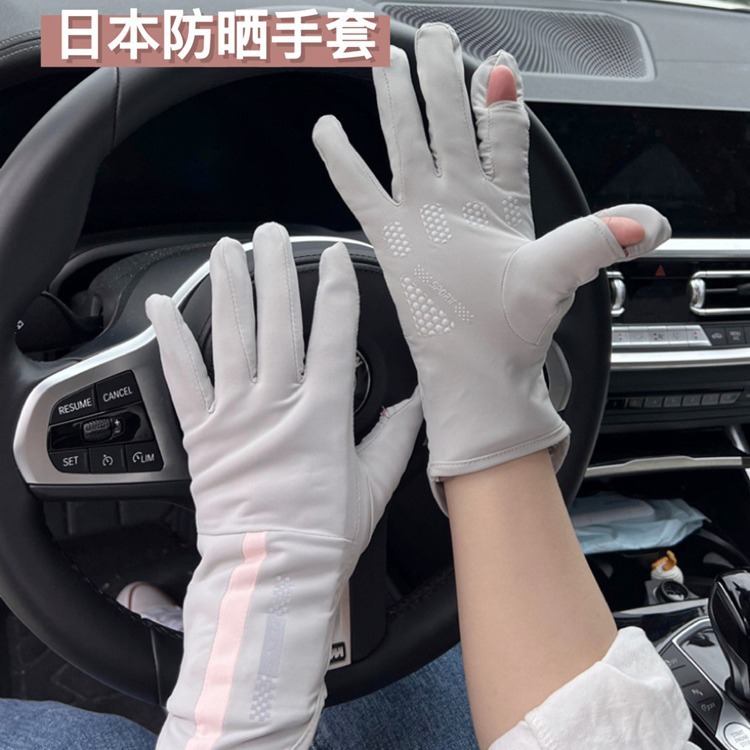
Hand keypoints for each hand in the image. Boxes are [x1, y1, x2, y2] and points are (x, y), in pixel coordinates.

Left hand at [146, 225, 421, 749]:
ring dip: (230, 288)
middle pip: (276, 323)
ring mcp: (234, 416)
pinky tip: (163, 306)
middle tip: (271, 234)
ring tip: (228, 250)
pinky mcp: (201, 433)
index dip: (334, 291)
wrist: (269, 575)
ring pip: (231, 337)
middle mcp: (276, 406)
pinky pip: (182, 377)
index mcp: (322, 415)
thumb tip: (415, 406)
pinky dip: (172, 339)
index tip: (332, 259)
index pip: (332, 336)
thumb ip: (396, 439)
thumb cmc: (322, 536)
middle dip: (276, 271)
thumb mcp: (374, 486)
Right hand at [312, 24, 669, 503]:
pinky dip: (345, 160)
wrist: (476, 371)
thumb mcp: (561, 274)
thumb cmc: (515, 330)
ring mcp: (424, 215)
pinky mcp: (393, 238)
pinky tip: (329, 130)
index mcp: (503, 201)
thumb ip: (599, 238)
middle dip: (442, 76)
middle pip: (449, 120)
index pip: (504, 133)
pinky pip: (363, 189)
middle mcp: (461, 200)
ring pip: (406, 141)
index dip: (502, 98)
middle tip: (435, 38)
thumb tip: (653, 223)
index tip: (500, 66)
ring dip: (396, 99)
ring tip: (386, 58)